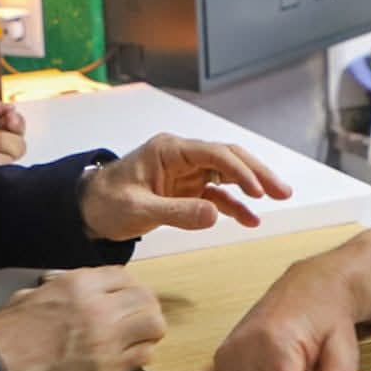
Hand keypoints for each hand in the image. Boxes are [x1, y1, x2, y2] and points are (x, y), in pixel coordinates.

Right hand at [0, 267, 165, 370]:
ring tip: (140, 335)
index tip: (126, 294)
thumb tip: (68, 288)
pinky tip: (130, 355)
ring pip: (153, 325)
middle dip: (144, 305)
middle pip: (144, 298)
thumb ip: (59, 289)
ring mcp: (106, 341)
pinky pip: (143, 356)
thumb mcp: (30, 297)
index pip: (122, 276)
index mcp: (77, 286)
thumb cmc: (5, 341)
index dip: (127, 286)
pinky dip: (141, 354)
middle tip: (139, 314)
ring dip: (149, 329)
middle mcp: (97, 309)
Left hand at [80, 134, 291, 239]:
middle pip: (229, 158)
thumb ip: (176, 212)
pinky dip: (234, 206)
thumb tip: (214, 214)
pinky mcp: (187, 190)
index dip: (239, 170)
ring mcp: (186, 173)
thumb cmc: (106, 202)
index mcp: (169, 150)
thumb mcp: (138, 209)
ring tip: (278, 199)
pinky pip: (217, 194)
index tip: (257, 191)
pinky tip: (250, 219)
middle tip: (282, 190)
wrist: (88, 210)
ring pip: (228, 174)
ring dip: (252, 186)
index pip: (214, 154)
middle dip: (257, 172)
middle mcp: (182, 157)